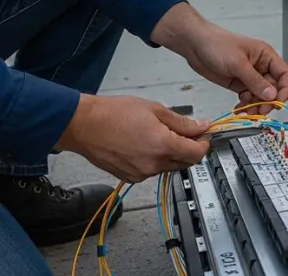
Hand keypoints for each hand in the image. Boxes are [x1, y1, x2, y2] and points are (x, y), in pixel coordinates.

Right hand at [56, 94, 210, 182]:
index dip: (204, 143)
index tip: (203, 134)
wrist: (83, 125)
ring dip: (172, 154)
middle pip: (185, 163)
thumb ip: (182, 122)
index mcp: (163, 146)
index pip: (197, 153)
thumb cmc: (114, 113)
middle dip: (190, 149)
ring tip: (159, 134)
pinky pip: (152, 170)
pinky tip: (145, 144)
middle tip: (185, 132)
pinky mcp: (130, 177)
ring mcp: (141, 174)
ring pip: (168, 167)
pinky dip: (155, 159)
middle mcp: (154, 165)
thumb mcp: (154, 110)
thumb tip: (202, 127)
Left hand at [151, 3, 287, 114]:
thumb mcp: (238, 63)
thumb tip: (272, 95)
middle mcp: (260, 67)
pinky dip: (246, 105)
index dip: (284, 89)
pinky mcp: (238, 84)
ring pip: (260, 96)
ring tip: (247, 112)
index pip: (284, 74)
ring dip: (256, 106)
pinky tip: (239, 109)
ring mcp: (249, 76)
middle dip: (268, 101)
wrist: (195, 45)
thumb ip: (255, 81)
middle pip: (273, 89)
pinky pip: (248, 98)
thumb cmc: (217, 45)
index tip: (278, 102)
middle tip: (260, 111)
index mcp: (266, 56)